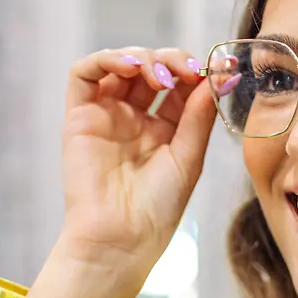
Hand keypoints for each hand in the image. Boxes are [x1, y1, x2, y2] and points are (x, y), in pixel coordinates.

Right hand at [30, 47, 215, 297]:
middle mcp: (134, 119)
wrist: (121, 239)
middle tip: (189, 71)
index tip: (219, 68)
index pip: (180, 85)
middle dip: (173, 61)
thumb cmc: (157, 210)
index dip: (197, 71)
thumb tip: (216, 77)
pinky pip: (83, 74)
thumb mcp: (189, 158)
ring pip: (120, 65)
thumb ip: (199, 116)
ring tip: (161, 76)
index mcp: (164, 130)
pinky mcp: (79, 117)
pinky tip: (130, 67)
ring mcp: (106, 116)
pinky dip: (106, 59)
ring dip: (143, 57)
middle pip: (151, 69)